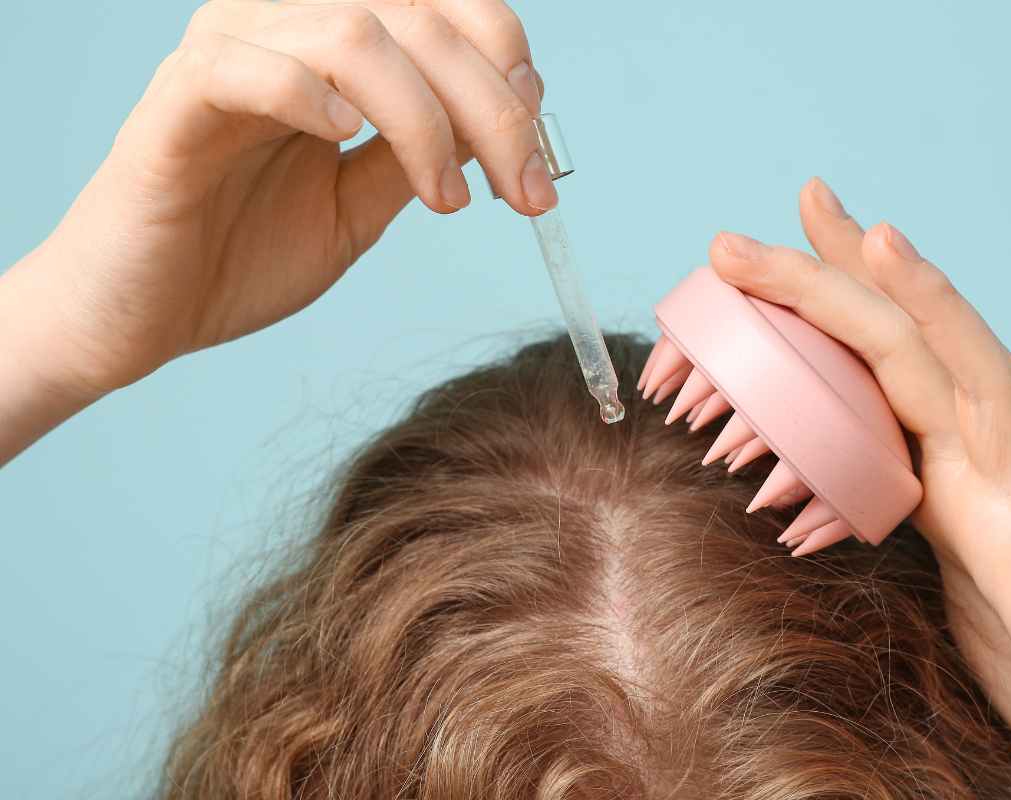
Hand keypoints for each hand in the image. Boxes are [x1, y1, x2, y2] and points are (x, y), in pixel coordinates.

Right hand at [9, 0, 549, 400]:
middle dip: (494, 107)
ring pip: (355, 32)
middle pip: (418, 14)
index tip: (538, 151)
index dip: (507, 64)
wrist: (145, 315)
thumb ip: (420, 154)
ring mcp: (227, 54)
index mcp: (328, 42)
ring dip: (426, 119)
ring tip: (446, 199)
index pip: (442, 5)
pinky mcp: (178, 102)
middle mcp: (280, 26)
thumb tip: (505, 125)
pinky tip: (346, 144)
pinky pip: (250, 67)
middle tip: (526, 193)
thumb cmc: (243, 252)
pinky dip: (314, 99)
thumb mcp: (361, 203)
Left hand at [709, 179, 1010, 798]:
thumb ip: (886, 491)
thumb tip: (802, 467)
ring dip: (936, 308)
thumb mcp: (930, 547)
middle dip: (830, 278)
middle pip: (906, 344)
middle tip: (744, 232)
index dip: (817, 286)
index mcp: (939, 447)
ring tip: (884, 241)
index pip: (873, 349)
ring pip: (985, 381)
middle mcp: (984, 451)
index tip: (743, 239)